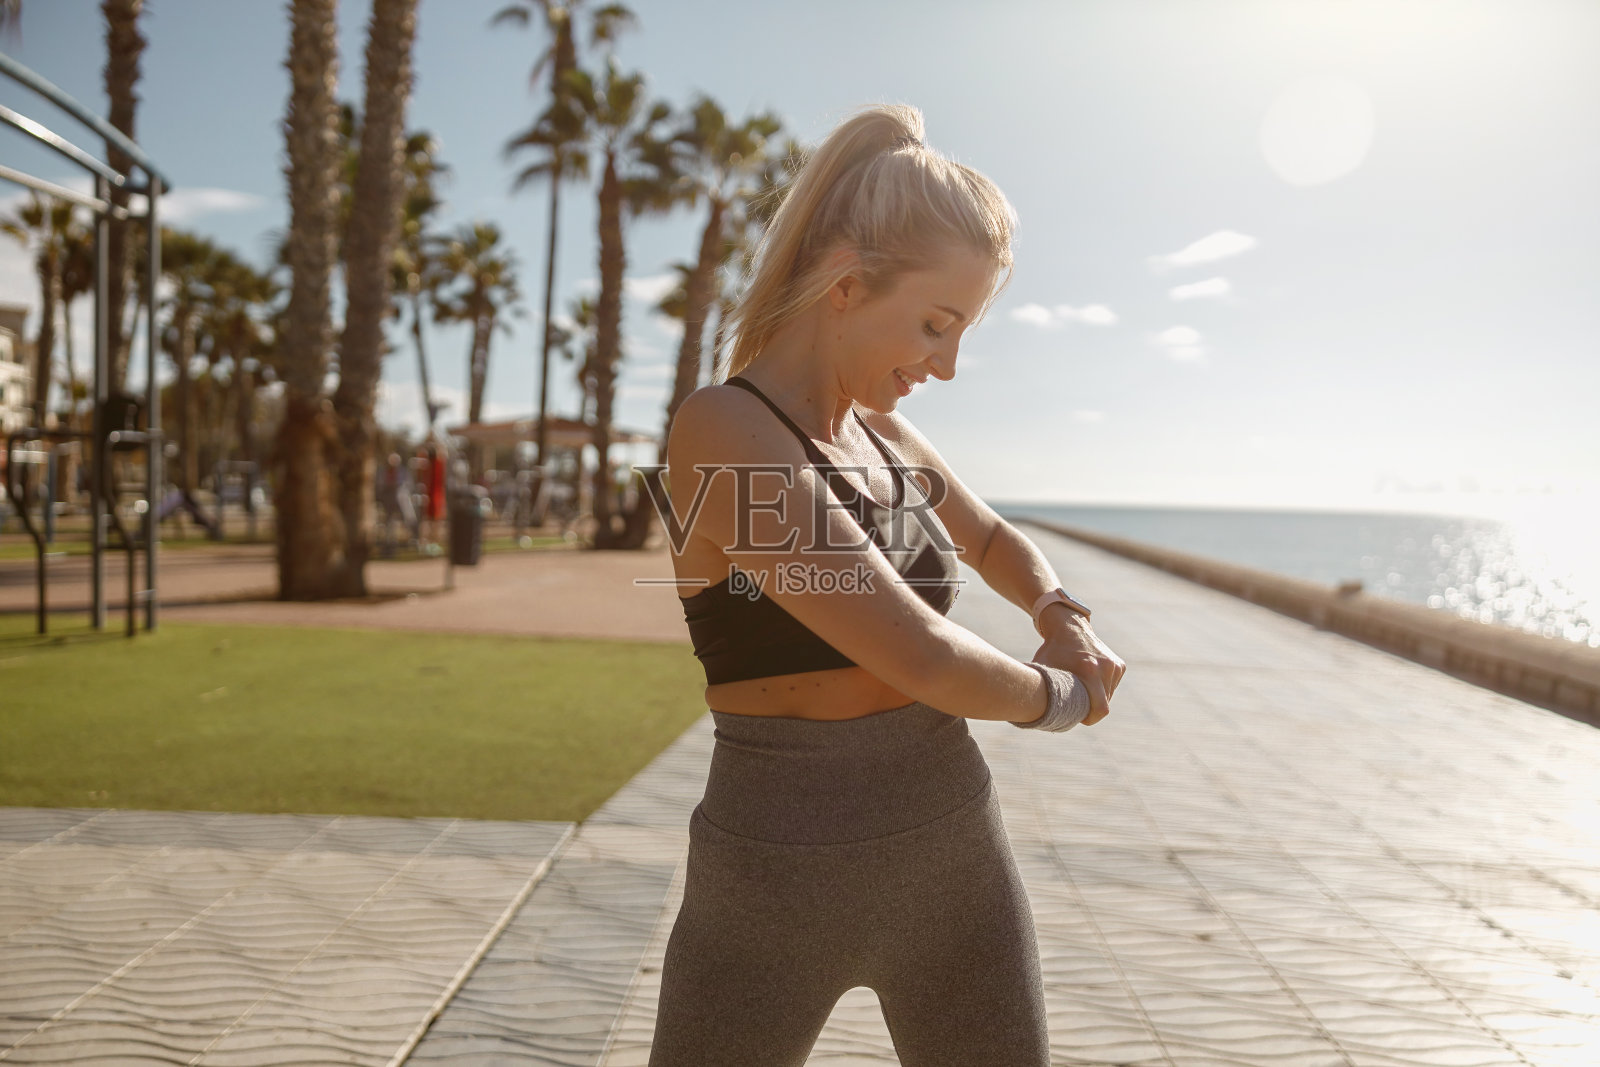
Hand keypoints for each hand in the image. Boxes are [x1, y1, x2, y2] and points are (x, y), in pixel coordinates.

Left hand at [1031, 609, 1124, 725]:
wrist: (1069, 627)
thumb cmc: (1052, 652)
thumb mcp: (1043, 671)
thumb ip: (1041, 692)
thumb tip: (1034, 713)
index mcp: (1089, 669)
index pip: (1100, 709)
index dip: (1090, 718)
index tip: (1078, 716)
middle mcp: (1106, 667)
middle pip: (1104, 704)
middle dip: (1091, 709)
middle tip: (1076, 704)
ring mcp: (1115, 665)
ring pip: (1108, 696)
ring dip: (1096, 697)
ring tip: (1081, 687)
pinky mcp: (1119, 665)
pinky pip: (1111, 686)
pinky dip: (1101, 688)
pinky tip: (1089, 678)